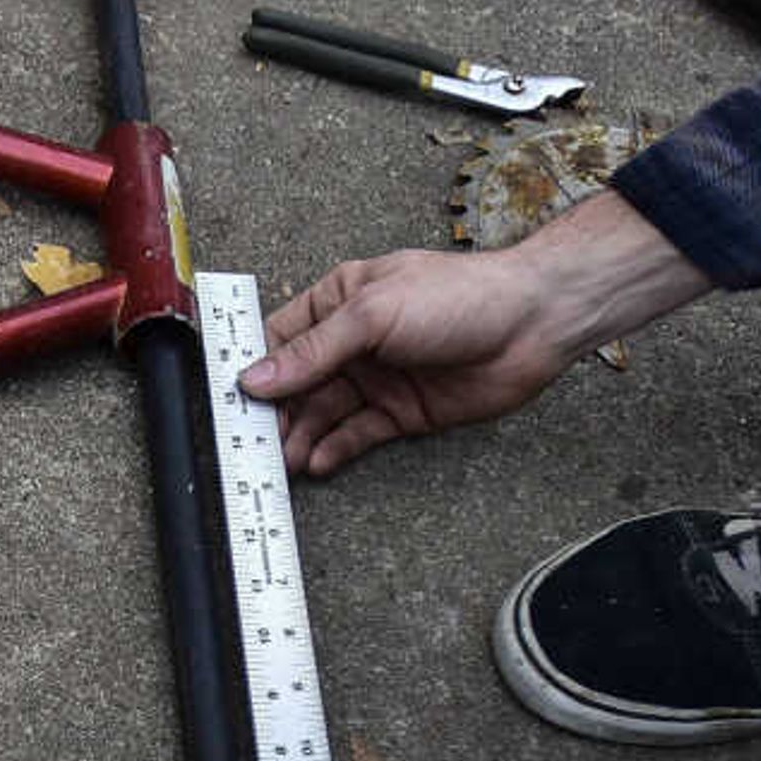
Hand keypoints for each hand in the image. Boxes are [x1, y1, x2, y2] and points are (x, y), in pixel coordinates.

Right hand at [239, 250, 572, 475]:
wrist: (532, 324)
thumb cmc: (458, 297)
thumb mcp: (374, 314)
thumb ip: (314, 351)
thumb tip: (257, 379)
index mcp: (338, 301)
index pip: (279, 338)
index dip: (253, 369)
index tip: (227, 401)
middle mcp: (353, 342)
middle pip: (297, 384)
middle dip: (274, 414)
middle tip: (249, 446)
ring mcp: (377, 378)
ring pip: (323, 414)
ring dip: (301, 437)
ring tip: (283, 463)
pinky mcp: (401, 412)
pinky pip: (357, 434)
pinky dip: (335, 449)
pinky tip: (317, 462)